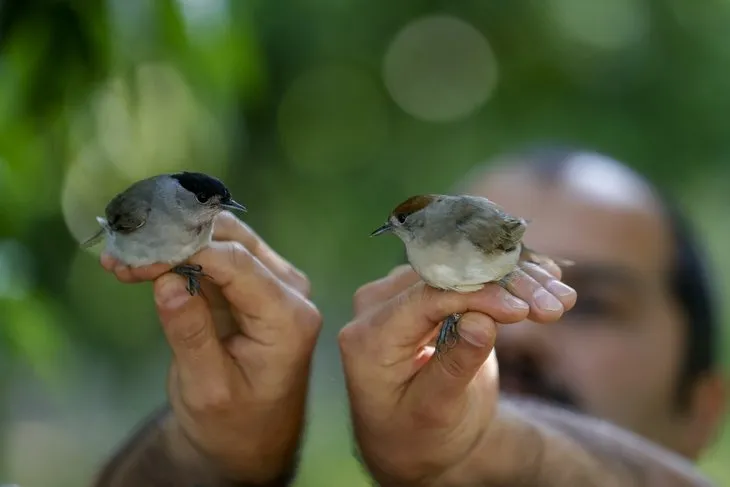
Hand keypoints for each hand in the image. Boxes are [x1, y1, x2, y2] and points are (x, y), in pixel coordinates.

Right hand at [100, 212, 320, 483]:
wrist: (250, 435)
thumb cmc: (234, 421)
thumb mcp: (208, 388)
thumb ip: (191, 334)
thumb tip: (168, 280)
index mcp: (290, 318)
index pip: (236, 263)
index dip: (183, 251)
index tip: (137, 258)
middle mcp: (290, 291)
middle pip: (231, 240)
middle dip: (175, 241)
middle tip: (122, 256)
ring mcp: (275, 282)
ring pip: (222, 238)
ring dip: (173, 244)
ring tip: (123, 261)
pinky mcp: (254, 282)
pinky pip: (216, 254)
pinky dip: (178, 256)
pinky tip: (137, 266)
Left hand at [338, 262, 575, 485]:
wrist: (415, 440)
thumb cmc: (419, 435)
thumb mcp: (435, 411)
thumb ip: (454, 365)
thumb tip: (482, 320)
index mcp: (368, 337)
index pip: (425, 298)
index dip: (477, 297)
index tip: (522, 311)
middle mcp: (380, 305)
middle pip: (449, 277)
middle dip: (506, 286)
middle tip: (555, 305)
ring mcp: (404, 293)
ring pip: (465, 269)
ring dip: (517, 280)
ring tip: (562, 299)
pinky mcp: (429, 291)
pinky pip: (470, 274)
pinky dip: (510, 279)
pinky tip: (548, 279)